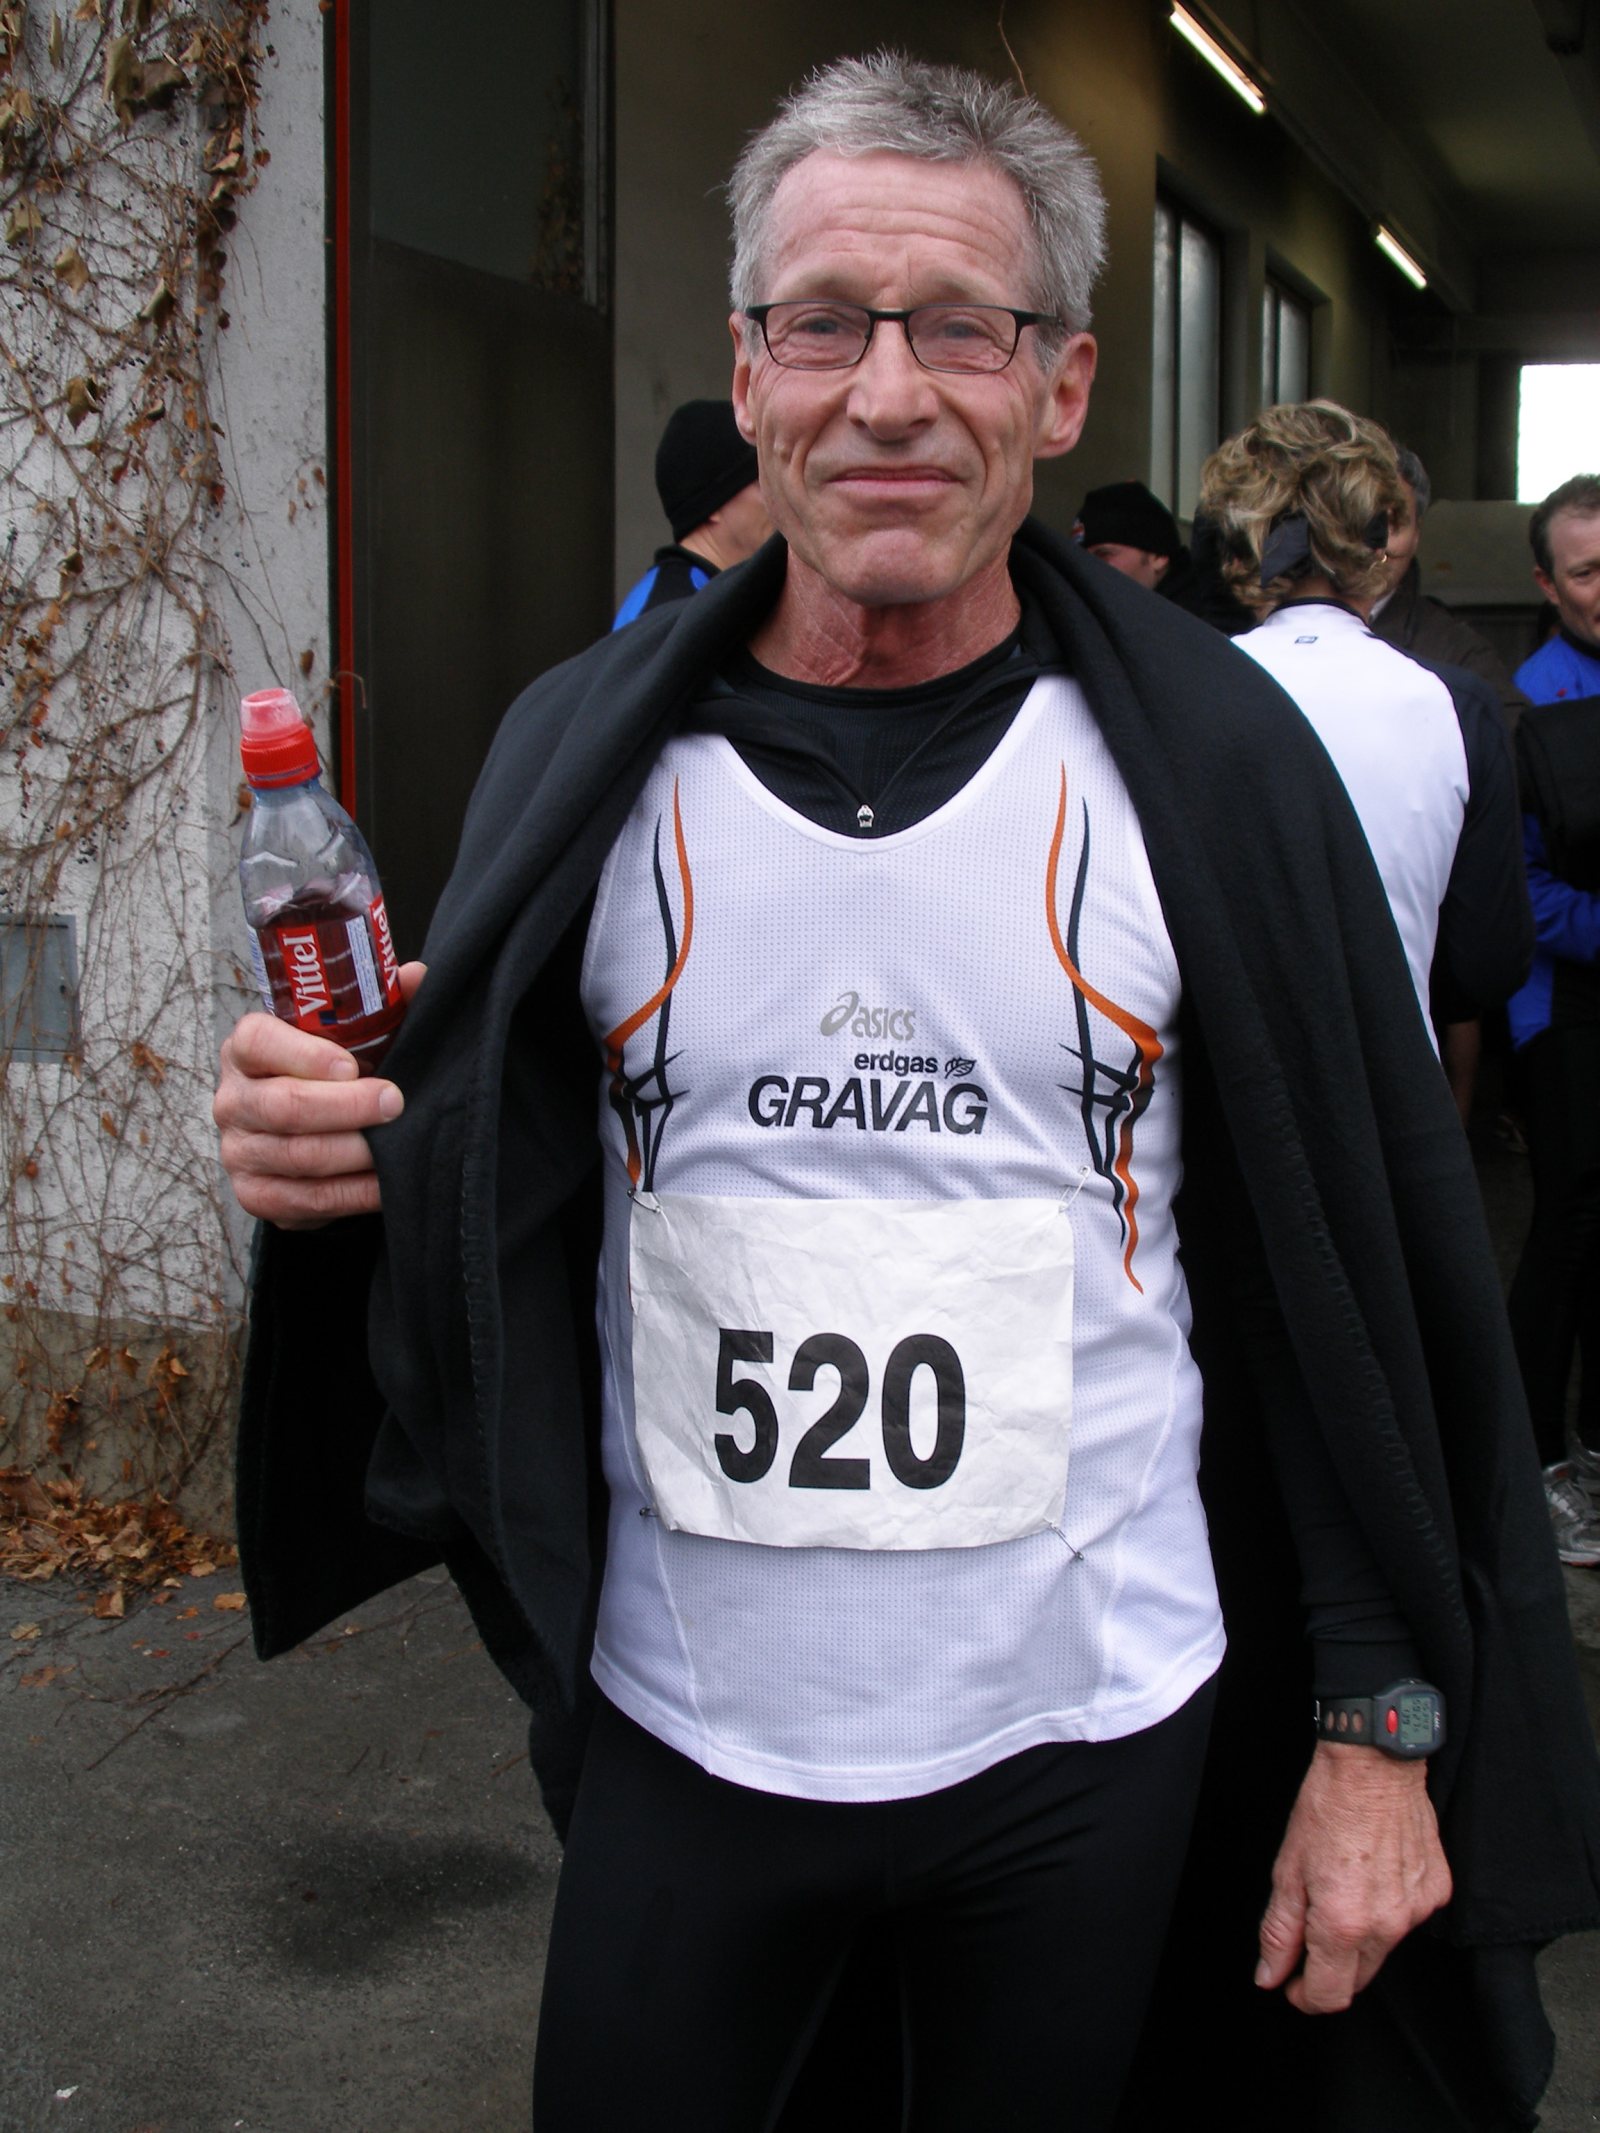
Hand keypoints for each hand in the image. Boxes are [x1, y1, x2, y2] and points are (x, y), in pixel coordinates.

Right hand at [213, 961, 425, 1228]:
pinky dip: (351, 1195)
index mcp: (247, 1048)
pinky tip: (384, 1183)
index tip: (351, 1065)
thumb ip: (380, 1004)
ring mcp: (239, 1150)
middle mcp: (233, 1099)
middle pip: (284, 1107)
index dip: (305, 1055)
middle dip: (347, 1107)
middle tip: (393, 1102)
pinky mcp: (255, 1194)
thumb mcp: (352, 1033)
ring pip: (298, 1157)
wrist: (305, 1130)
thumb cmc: (333, 1072)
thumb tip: (418, 977)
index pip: (260, 1042)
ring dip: (355, 1153)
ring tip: (396, 1144)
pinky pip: (304, 1200)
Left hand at [1255, 1741, 1451, 2013]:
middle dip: (1329, 1969)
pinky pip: (1407, 1918)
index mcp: (1345, 1925)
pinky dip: (1387, 1909)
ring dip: (1359, 1937)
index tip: (1290, 1982)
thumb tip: (1270, 1975)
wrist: (1374, 1765)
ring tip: (1341, 1888)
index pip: (1329, 1996)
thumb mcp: (1287, 1870)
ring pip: (1383, 1949)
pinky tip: (1372, 1874)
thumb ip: (1279, 1931)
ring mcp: (1418, 1911)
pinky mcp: (1437, 1892)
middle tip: (1308, 1933)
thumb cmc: (1327, 1807)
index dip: (1304, 1996)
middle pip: (1358, 1979)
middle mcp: (1388, 1926)